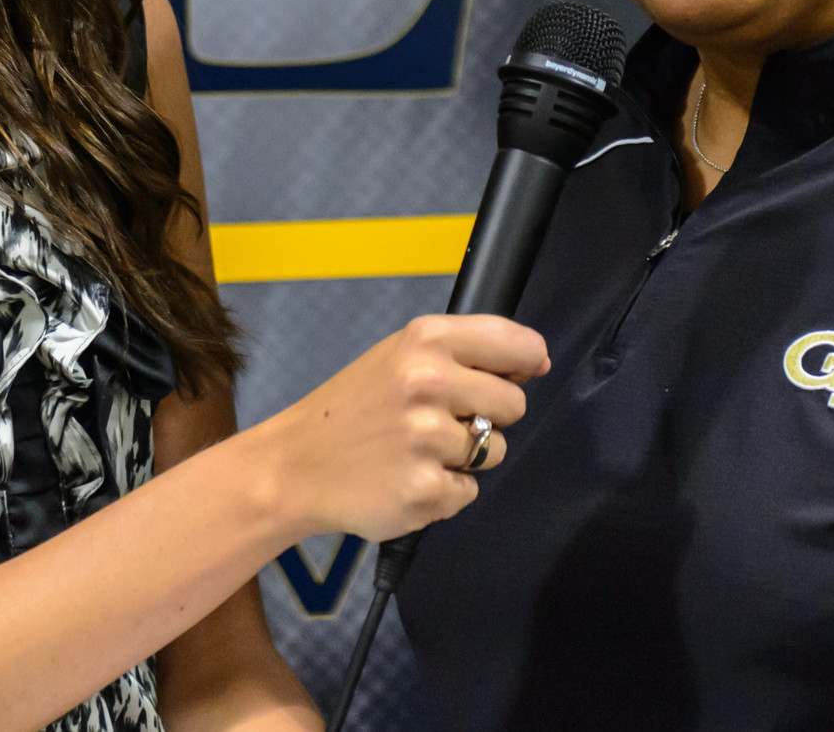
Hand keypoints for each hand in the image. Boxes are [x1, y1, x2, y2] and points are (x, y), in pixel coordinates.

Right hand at [246, 314, 547, 543]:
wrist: (294, 467)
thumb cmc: (354, 408)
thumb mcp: (398, 356)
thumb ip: (464, 354)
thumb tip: (538, 363)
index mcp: (425, 340)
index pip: (516, 345)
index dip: (526, 364)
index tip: (520, 376)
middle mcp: (428, 382)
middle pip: (514, 406)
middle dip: (487, 418)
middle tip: (440, 422)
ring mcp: (426, 439)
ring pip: (494, 452)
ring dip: (464, 459)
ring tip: (415, 452)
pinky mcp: (425, 489)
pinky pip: (468, 492)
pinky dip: (443, 492)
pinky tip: (405, 478)